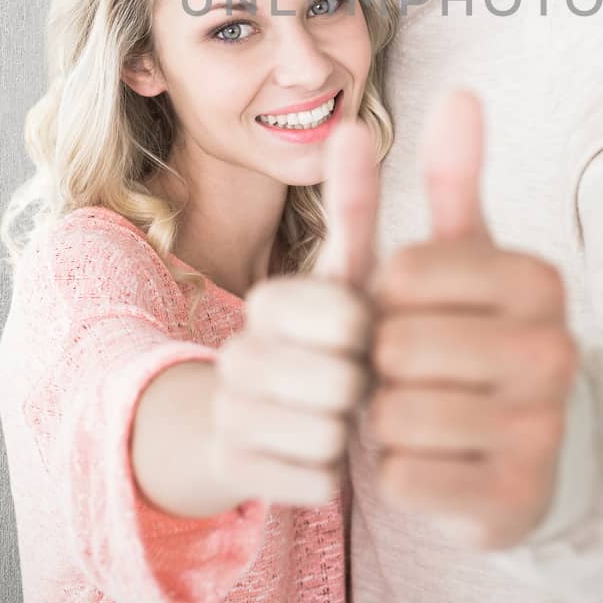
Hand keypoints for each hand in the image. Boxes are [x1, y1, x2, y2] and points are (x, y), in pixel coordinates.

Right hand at [206, 118, 378, 505]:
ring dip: (350, 431)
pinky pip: (316, 480)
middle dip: (364, 385)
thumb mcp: (348, 271)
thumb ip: (355, 201)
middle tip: (356, 378)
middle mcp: (239, 350)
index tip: (366, 329)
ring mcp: (229, 410)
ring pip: (328, 435)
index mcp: (272, 299)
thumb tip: (352, 122)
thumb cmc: (330, 337)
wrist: (264, 422)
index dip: (373, 331)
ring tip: (339, 415)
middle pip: (341, 381)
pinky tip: (319, 454)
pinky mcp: (231, 466)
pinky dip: (331, 473)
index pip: (350, 316)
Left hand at [368, 89, 577, 549]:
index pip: (401, 274)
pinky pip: (406, 480)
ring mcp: (543, 430)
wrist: (546, 448)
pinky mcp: (518, 501)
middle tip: (412, 371)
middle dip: (384, 362)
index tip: (415, 313)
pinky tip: (435, 461)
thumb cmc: (484, 335)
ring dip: (388, 419)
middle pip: (396, 347)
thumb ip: (458, 177)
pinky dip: (401, 473)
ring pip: (397, 416)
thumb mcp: (473, 257)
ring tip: (422, 412)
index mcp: (538, 280)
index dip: (385, 300)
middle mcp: (554, 350)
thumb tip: (461, 90)